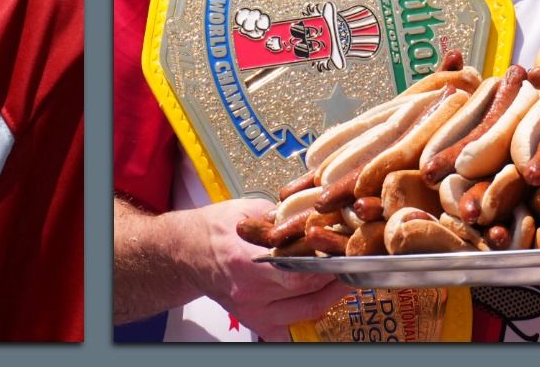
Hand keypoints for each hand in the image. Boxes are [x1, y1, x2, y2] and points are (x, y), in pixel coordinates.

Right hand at [189, 197, 349, 340]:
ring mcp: (252, 310)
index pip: (300, 268)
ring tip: (344, 278)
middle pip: (308, 290)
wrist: (187, 251)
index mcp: (246, 257)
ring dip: (330, 295)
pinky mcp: (253, 321)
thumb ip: (284, 215)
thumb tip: (318, 214)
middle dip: (336, 275)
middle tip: (352, 261)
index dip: (329, 260)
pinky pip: (287, 330)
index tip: (346, 248)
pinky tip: (318, 300)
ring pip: (306, 311)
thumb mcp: (250, 209)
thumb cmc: (216, 227)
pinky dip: (305, 318)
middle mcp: (250, 289)